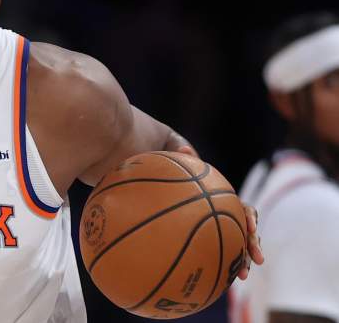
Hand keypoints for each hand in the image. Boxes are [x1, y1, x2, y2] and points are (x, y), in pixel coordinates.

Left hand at [174, 146, 264, 278]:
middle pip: (246, 231)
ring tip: (241, 276)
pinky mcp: (212, 238)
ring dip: (241, 259)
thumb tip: (184, 149)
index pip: (244, 209)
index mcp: (225, 200)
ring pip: (236, 244)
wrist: (172, 188)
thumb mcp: (184, 167)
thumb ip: (185, 159)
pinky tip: (218, 279)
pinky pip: (221, 252)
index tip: (251, 227)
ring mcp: (221, 227)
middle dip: (252, 245)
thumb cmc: (180, 176)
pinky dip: (222, 264)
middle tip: (255, 260)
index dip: (249, 218)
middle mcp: (227, 215)